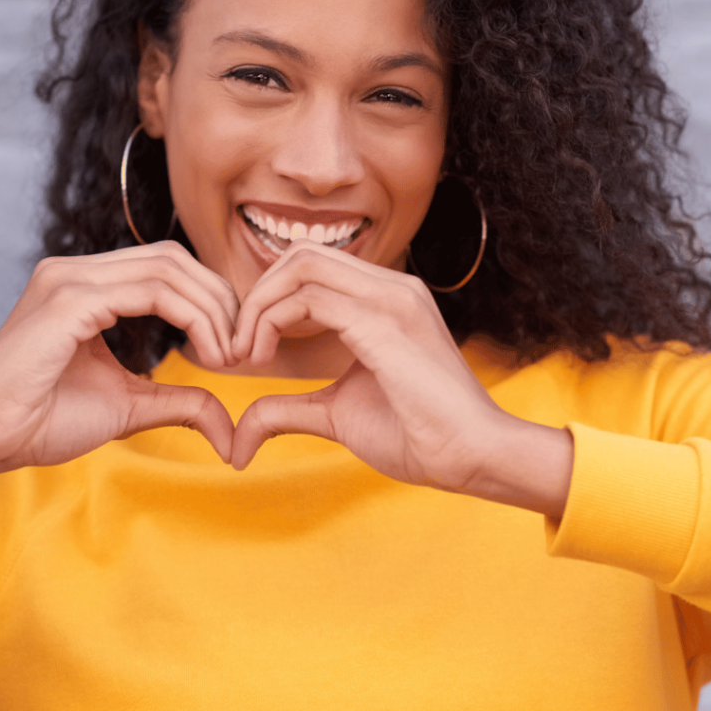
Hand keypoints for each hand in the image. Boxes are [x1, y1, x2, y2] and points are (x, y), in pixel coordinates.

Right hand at [0, 242, 237, 470]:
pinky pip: (151, 291)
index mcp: (85, 284)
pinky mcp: (69, 299)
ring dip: (211, 310)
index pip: (166, 265)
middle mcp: (75, 270)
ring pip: (168, 269)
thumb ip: (179, 401)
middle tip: (240, 348)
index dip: (209, 297)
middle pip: (173, 258)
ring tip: (227, 355)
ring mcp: (69, 278)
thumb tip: (229, 428)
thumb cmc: (43, 421)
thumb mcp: (129, 406)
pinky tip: (208, 353)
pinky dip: (192, 318)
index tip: (233, 345)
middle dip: (219, 298)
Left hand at [229, 241, 531, 496]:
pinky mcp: (383, 322)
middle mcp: (391, 286)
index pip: (311, 266)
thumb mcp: (337, 414)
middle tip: (237, 346)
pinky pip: (308, 299)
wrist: (473, 456)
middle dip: (256, 294)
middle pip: (301, 254)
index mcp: (387, 298)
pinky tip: (261, 359)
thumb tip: (240, 436)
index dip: (268, 298)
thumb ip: (289, 410)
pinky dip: (270, 321)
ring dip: (258, 306)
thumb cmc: (418, 435)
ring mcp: (390, 298)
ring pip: (301, 265)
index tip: (248, 346)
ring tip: (246, 353)